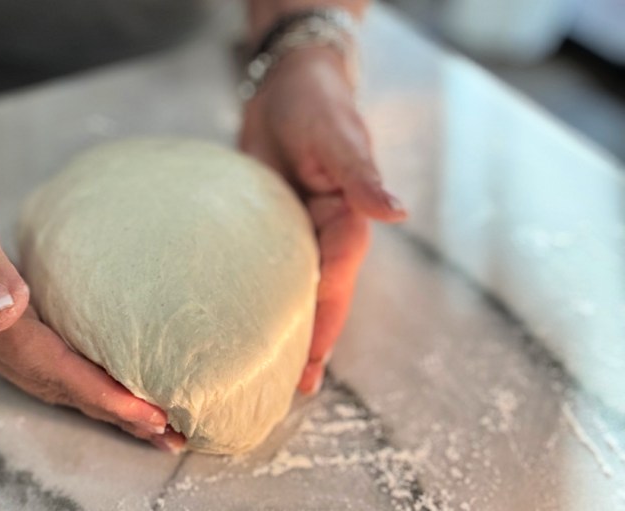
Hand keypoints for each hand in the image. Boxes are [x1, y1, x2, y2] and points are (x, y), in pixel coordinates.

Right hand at [0, 137, 185, 451]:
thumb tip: (7, 312)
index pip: (53, 371)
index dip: (102, 395)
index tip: (149, 414)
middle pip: (57, 390)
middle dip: (113, 415)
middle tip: (167, 434)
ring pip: (50, 383)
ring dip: (98, 404)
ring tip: (145, 420)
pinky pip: (41, 364)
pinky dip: (77, 379)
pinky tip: (99, 379)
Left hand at [239, 46, 406, 393]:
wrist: (285, 87)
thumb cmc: (316, 106)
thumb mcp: (337, 139)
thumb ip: (362, 177)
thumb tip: (396, 214)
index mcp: (347, 223)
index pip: (334, 285)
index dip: (323, 326)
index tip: (309, 365)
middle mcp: (326, 237)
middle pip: (320, 300)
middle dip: (307, 343)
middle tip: (288, 390)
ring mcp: (299, 235)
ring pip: (295, 292)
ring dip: (285, 329)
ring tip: (268, 372)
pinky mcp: (272, 228)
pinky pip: (268, 271)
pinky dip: (259, 298)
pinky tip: (242, 320)